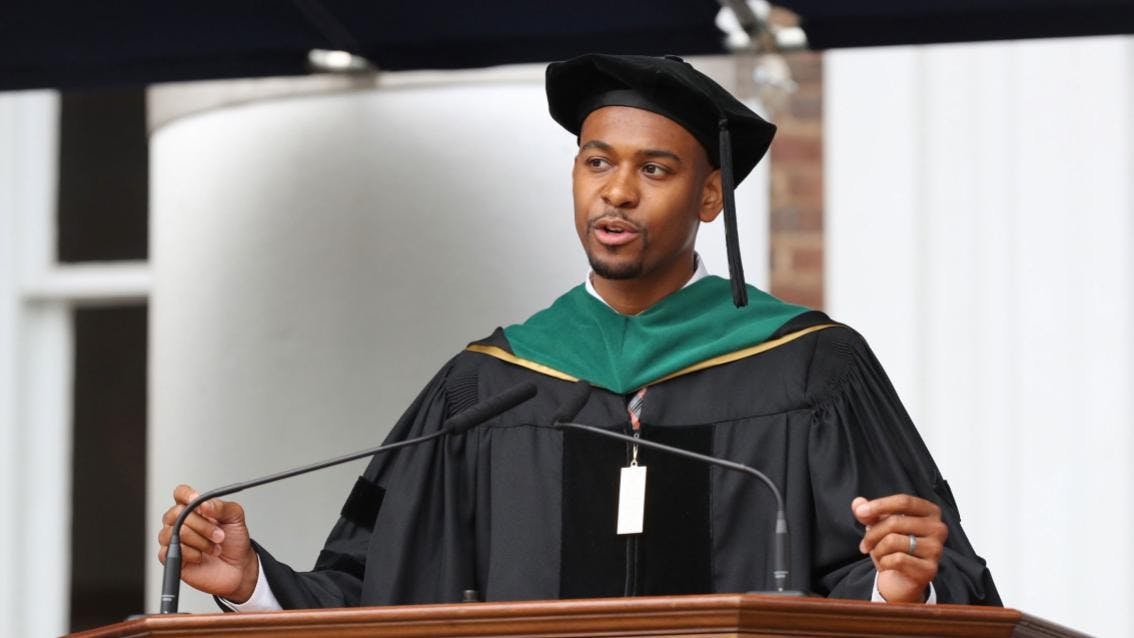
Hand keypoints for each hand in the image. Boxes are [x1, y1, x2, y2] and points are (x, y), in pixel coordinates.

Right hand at [158, 484, 258, 602]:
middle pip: (177, 513)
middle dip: (202, 525)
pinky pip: (173, 551)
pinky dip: (192, 553)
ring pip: (176, 532)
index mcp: (195, 509)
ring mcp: (175, 540)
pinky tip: (201, 556)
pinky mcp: (172, 558)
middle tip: (219, 535)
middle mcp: (182, 522)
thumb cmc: (234, 542)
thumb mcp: (235, 518)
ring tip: (213, 547)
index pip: (180, 494)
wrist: (238, 568)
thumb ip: (221, 506)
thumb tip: (204, 503)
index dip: (186, 495)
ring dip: (200, 541)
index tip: (197, 500)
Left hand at [851, 494, 946, 602]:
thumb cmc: (894, 547)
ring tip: (878, 554)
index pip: (904, 501)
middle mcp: (938, 528)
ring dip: (877, 550)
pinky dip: (884, 562)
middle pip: (895, 522)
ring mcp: (936, 549)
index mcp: (930, 512)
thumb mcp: (880, 525)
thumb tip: (858, 503)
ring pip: (893, 541)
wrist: (902, 580)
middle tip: (865, 544)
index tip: (860, 512)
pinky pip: (897, 559)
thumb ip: (869, 513)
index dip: (880, 505)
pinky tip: (887, 565)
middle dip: (872, 533)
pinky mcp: (930, 569)